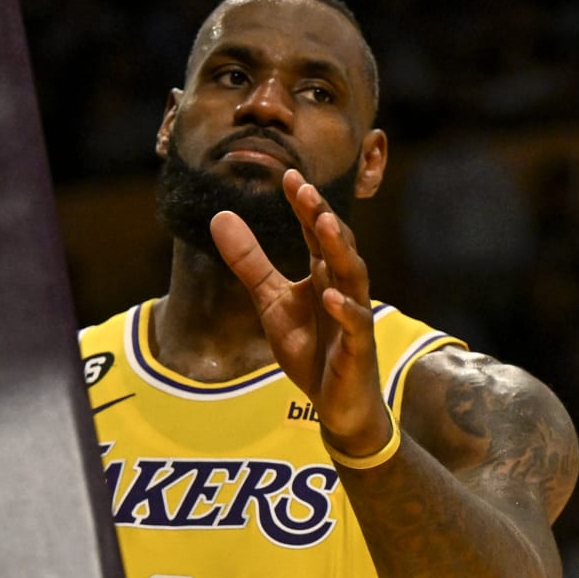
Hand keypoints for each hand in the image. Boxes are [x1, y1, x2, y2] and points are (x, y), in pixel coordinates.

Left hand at [209, 169, 391, 456]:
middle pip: (337, 245)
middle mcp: (344, 287)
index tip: (290, 175)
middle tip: (305, 189)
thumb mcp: (272, 302)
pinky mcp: (358, 347)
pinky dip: (345, 309)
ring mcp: (354, 315)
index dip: (304, 205)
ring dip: (340, 249)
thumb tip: (219, 217)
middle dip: (322, 217)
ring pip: (353, 275)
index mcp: (323, 274)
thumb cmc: (312, 349)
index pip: (315, 233)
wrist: (337, 402)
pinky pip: (356, 323)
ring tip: (323, 223)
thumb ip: (250, 263)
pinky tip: (330, 296)